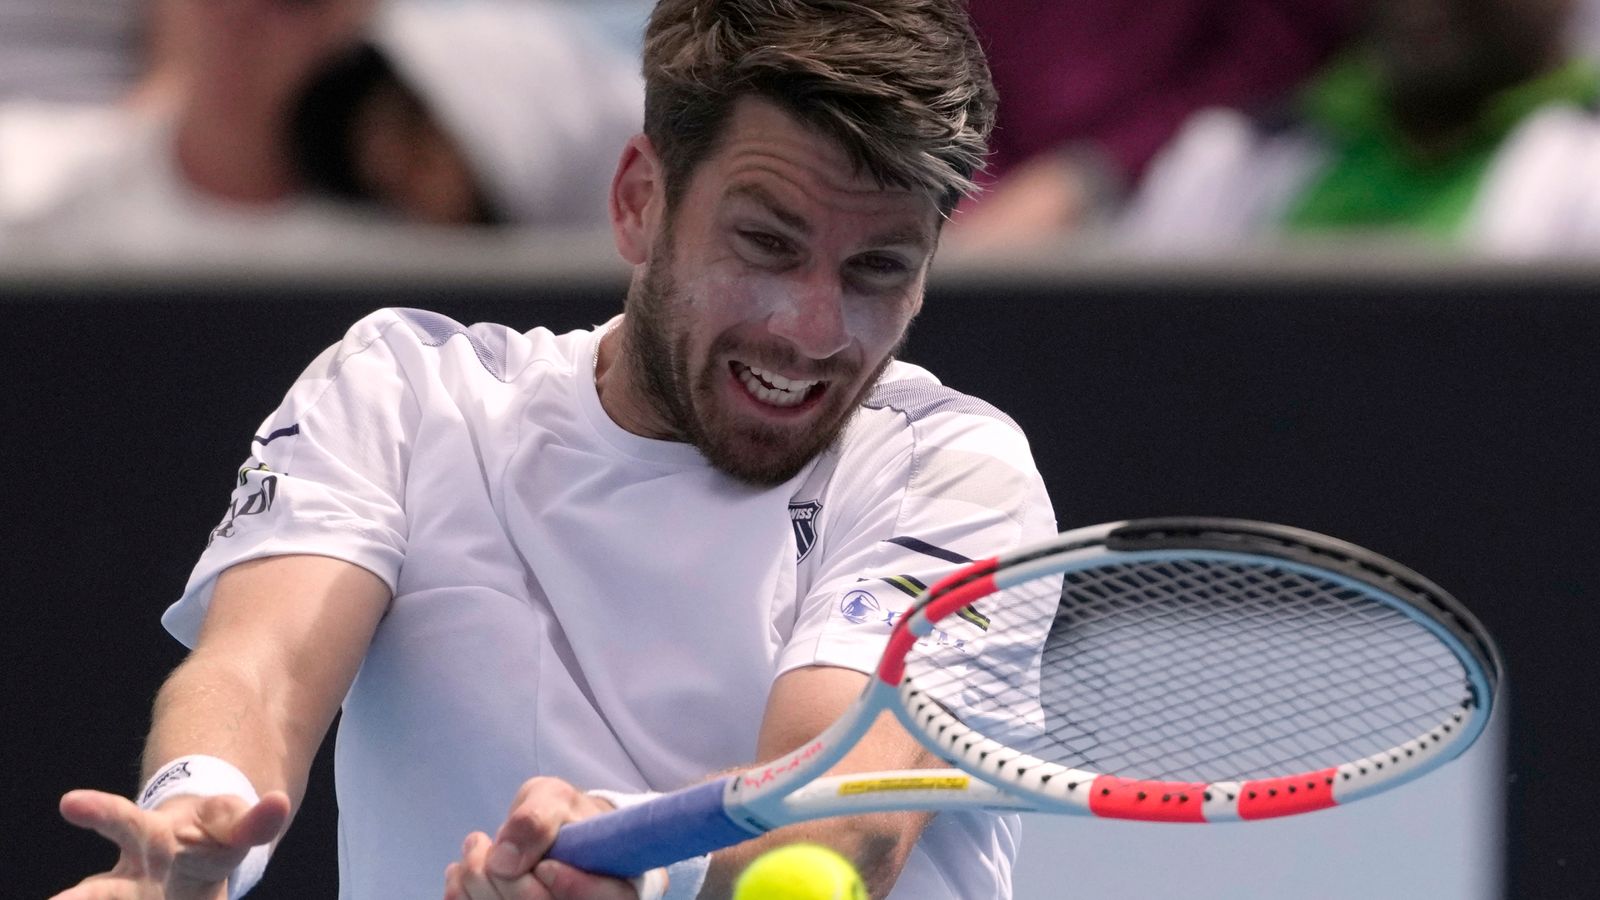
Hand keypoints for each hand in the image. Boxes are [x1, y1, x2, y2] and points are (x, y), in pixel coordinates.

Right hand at [51, 788, 289, 899]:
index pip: (122, 820)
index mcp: (151, 837)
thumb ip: (255, 820)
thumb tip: (281, 802)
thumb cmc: (212, 835)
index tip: (70, 801)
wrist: (196, 858)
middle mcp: (131, 875)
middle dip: (73, 899)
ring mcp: (131, 897)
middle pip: (96, 891)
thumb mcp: (235, 823)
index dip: (98, 811)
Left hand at [443, 777, 637, 899]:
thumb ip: (536, 820)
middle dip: (505, 875)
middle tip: (485, 840)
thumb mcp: (554, 800)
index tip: (546, 865)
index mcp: (616, 888)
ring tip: (476, 846)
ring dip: (476, 880)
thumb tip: (504, 860)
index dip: (572, 886)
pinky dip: (460, 893)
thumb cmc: (562, 817)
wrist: (547, 837)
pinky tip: (461, 871)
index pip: (605, 899)